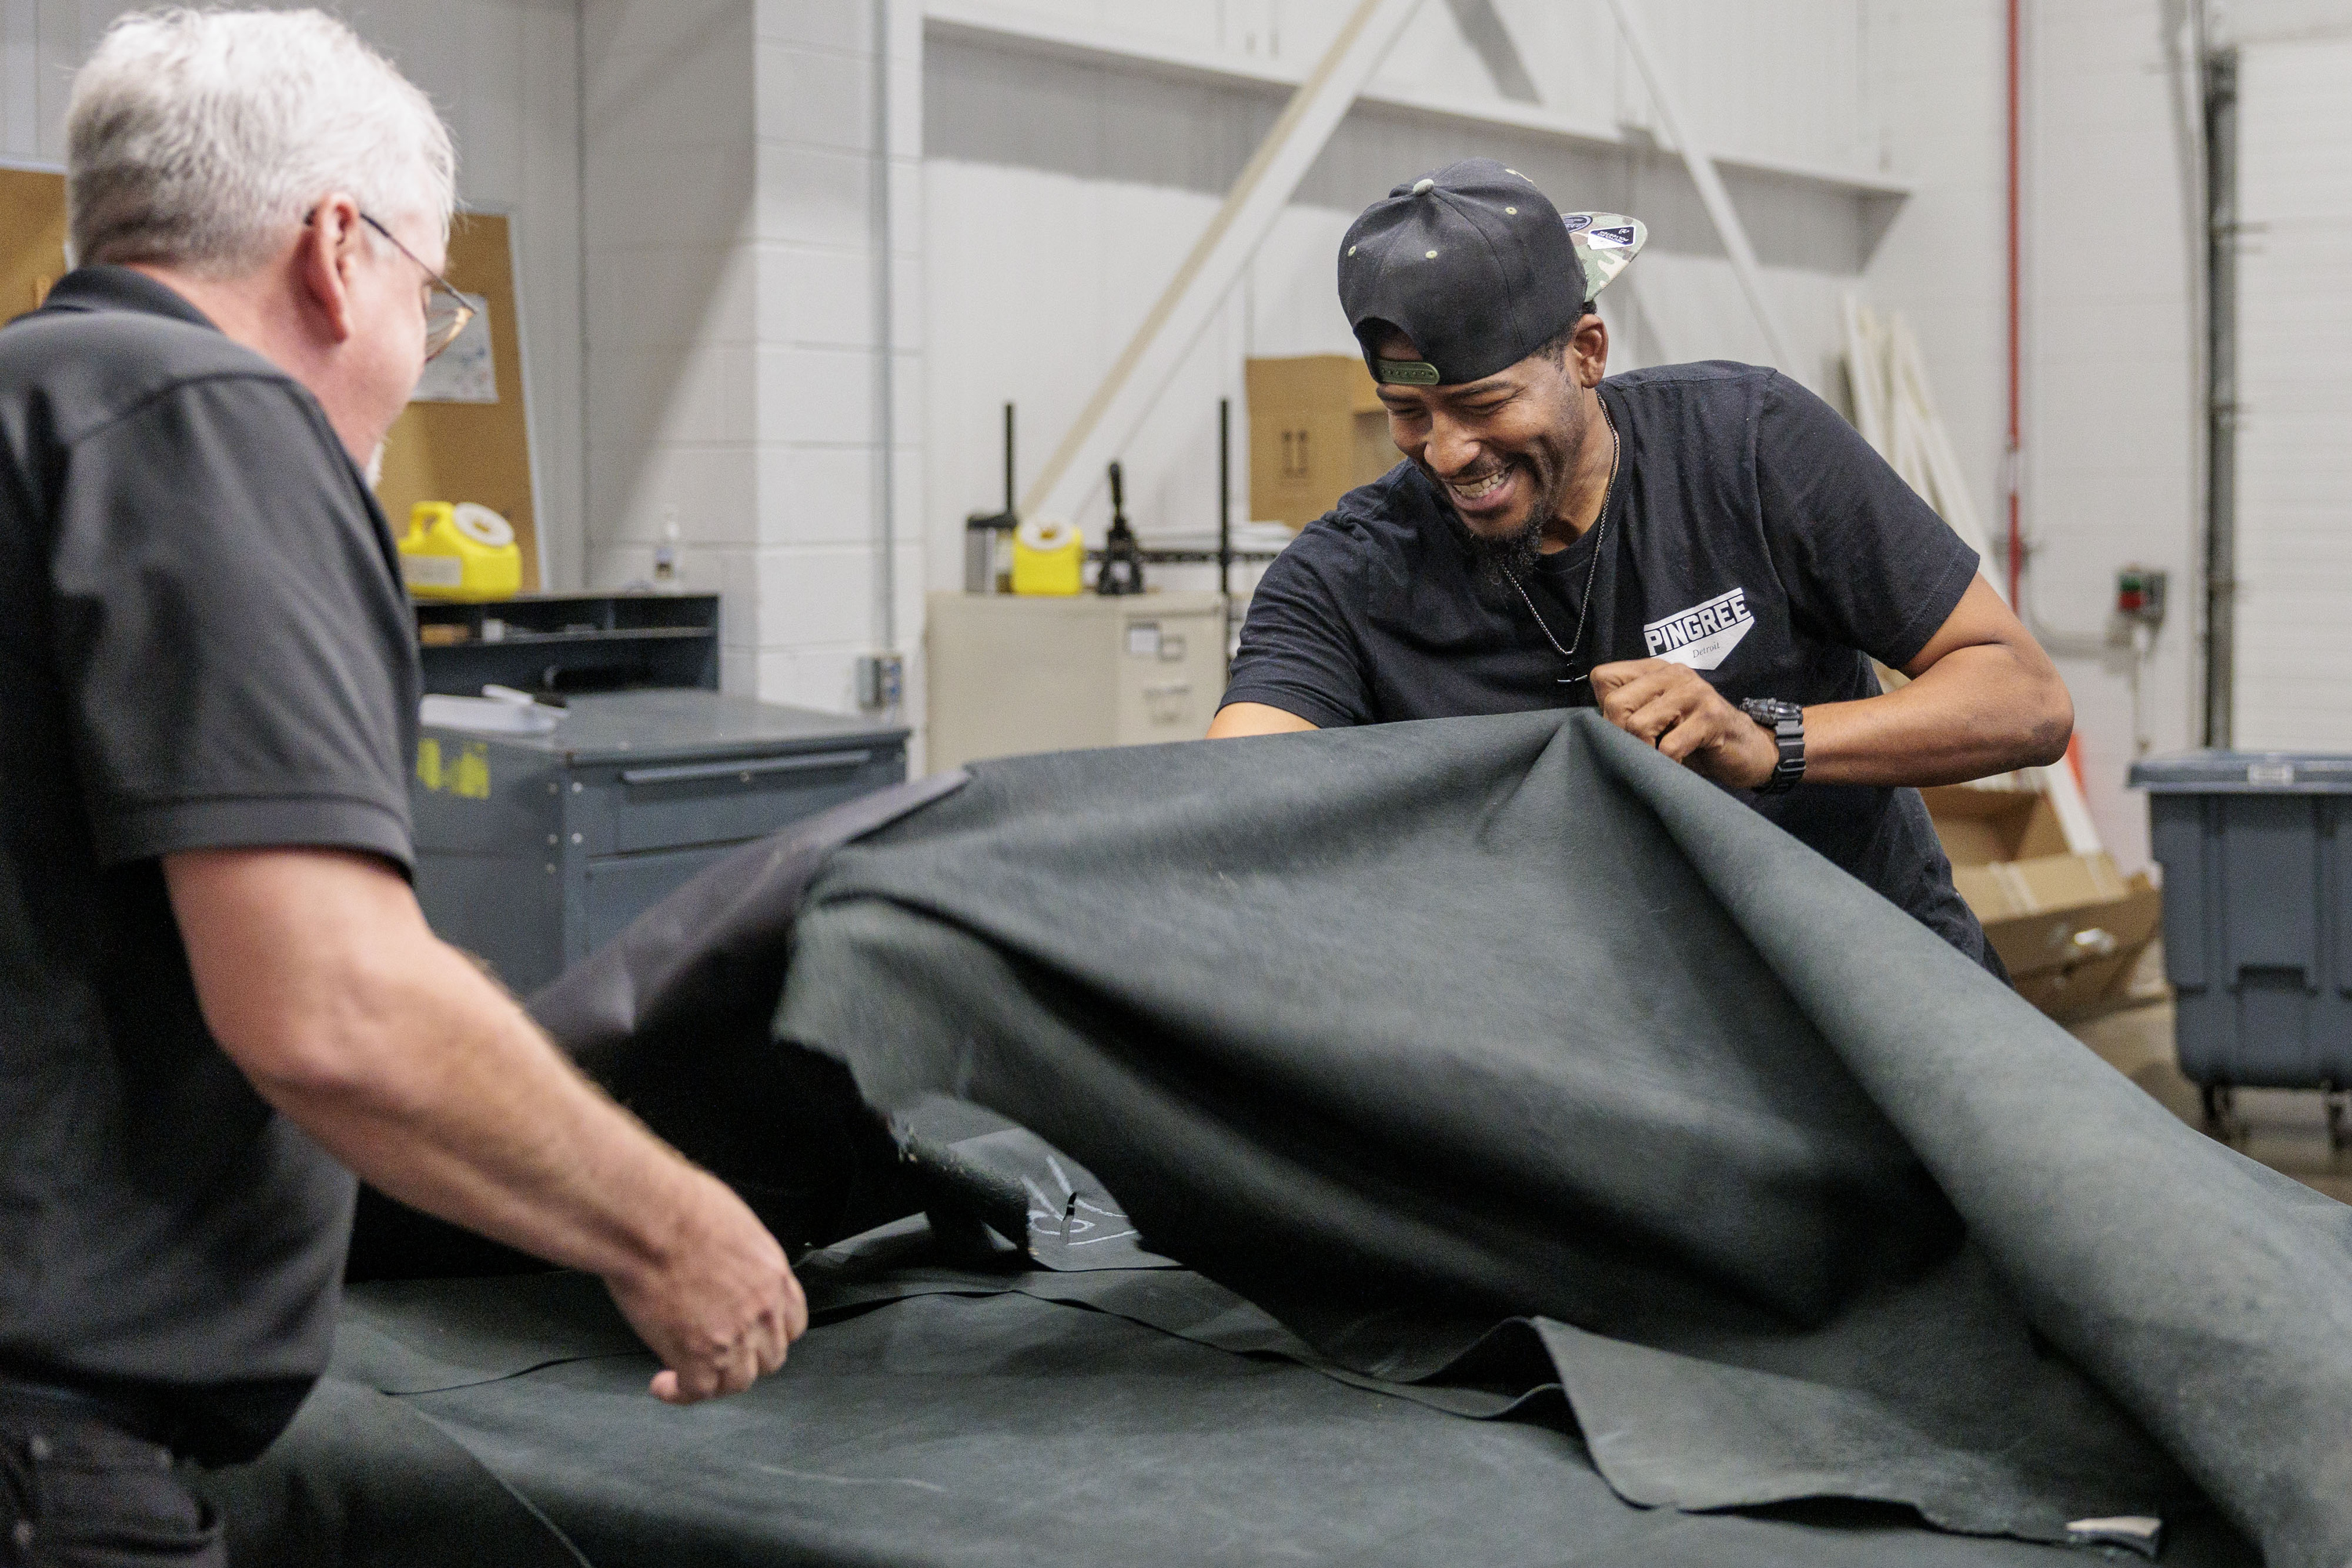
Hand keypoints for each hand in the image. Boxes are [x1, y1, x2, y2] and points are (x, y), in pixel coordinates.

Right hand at [604, 1170, 806, 1404]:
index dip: (769, 1334)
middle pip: (769, 1358)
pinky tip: (663, 1384)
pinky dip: (679, 1393)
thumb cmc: (680, 1208)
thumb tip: (727, 1266)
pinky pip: (697, 1392)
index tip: (750, 1335)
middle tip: (717, 1354)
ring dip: (716, 1380)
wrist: (650, 1222)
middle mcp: (762, 1311)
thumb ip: (741, 1258)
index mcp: (774, 1276)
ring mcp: (733, 1338)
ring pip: (738, 1382)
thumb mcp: (733, 1225)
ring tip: (689, 1373)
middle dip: (745, 1359)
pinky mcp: (697, 1357)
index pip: (793, 1324)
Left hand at [1589, 658, 1778, 789]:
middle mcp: (1672, 673)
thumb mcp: (1657, 719)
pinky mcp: (1710, 717)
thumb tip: (1591, 728)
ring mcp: (1693, 693)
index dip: (1603, 710)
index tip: (1620, 731)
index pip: (1603, 678)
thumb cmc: (1693, 737)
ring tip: (1656, 758)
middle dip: (1618, 737)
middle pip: (1616, 704)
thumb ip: (1629, 712)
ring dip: (1642, 752)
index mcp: (1654, 670)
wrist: (1746, 750)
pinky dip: (1666, 763)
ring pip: (1638, 726)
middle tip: (1636, 752)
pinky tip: (1676, 765)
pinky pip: (1669, 746)